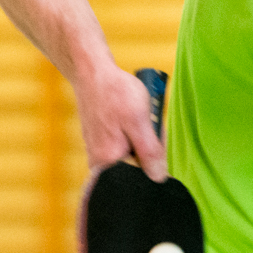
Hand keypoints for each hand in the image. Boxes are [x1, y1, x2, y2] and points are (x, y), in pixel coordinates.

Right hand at [73, 66, 166, 181]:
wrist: (93, 73)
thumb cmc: (115, 93)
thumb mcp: (139, 122)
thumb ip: (150, 152)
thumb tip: (159, 178)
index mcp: (108, 161)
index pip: (140, 179)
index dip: (155, 163)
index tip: (156, 143)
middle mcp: (100, 162)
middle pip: (137, 166)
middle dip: (150, 149)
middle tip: (148, 125)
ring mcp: (99, 152)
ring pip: (133, 154)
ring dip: (143, 139)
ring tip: (140, 119)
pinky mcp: (102, 142)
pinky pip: (125, 145)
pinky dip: (134, 133)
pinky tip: (133, 119)